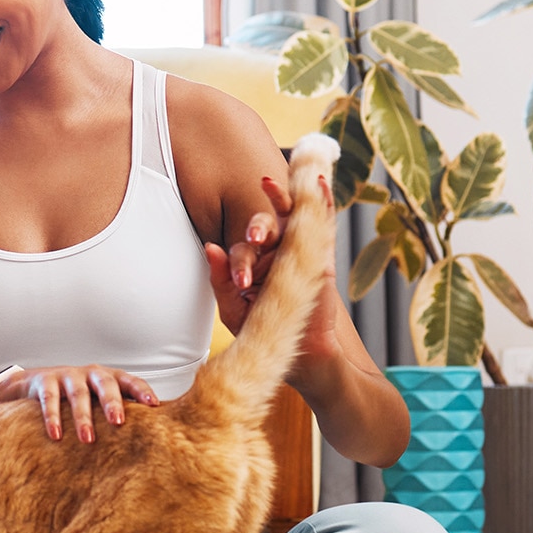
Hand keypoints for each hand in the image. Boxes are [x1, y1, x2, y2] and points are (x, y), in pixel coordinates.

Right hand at [0, 365, 159, 442]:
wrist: (33, 383)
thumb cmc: (76, 395)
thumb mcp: (98, 398)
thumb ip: (118, 409)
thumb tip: (151, 433)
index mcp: (108, 377)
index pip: (129, 381)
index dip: (142, 391)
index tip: (154, 404)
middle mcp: (90, 373)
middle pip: (105, 384)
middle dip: (112, 402)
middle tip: (118, 421)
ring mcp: (67, 375)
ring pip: (78, 394)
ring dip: (83, 417)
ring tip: (87, 439)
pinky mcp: (45, 381)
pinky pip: (49, 399)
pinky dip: (52, 417)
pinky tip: (56, 435)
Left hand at [203, 170, 340, 368]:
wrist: (298, 350)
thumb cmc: (261, 327)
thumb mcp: (233, 306)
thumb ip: (220, 277)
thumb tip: (209, 246)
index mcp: (253, 260)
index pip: (244, 247)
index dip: (240, 260)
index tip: (241, 281)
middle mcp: (275, 249)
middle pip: (267, 223)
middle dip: (258, 226)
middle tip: (255, 238)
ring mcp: (300, 247)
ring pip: (292, 213)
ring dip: (282, 198)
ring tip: (268, 184)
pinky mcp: (322, 254)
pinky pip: (322, 221)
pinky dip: (321, 200)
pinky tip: (318, 182)